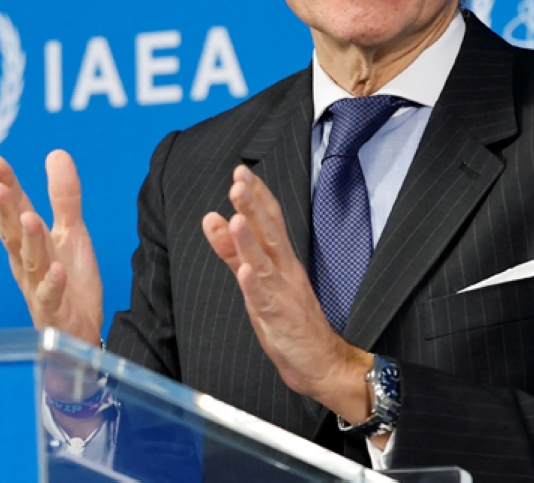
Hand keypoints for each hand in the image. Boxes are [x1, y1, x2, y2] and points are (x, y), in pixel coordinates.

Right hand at [0, 150, 103, 347]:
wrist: (79, 331)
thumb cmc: (68, 280)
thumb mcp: (71, 233)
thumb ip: (64, 197)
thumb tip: (56, 153)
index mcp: (29, 244)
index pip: (15, 211)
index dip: (7, 187)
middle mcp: (27, 264)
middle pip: (13, 234)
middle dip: (5, 211)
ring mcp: (38, 288)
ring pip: (30, 263)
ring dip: (29, 241)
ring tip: (30, 218)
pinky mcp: (53, 311)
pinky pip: (50, 297)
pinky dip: (52, 283)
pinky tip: (57, 269)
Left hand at [203, 166, 373, 426]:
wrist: (321, 363)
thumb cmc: (289, 321)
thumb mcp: (256, 281)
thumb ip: (233, 251)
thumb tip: (213, 218)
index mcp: (282, 261)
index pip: (270, 220)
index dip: (257, 195)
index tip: (242, 171)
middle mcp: (285, 271)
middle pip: (269, 232)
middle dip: (253, 205)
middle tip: (238, 180)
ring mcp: (282, 294)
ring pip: (264, 262)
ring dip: (250, 240)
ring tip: (237, 217)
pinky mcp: (279, 319)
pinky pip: (265, 300)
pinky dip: (254, 286)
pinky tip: (245, 272)